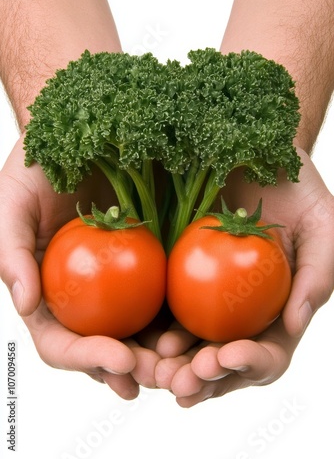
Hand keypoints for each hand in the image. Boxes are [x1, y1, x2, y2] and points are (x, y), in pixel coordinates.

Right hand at [0, 136, 159, 398]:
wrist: (77, 138)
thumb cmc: (35, 171)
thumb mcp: (11, 206)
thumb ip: (12, 254)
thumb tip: (26, 305)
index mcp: (48, 295)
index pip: (59, 341)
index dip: (85, 357)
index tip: (118, 359)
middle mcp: (82, 300)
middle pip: (102, 349)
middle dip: (129, 371)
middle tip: (159, 376)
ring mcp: (116, 287)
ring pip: (137, 334)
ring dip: (159, 358)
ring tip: (183, 367)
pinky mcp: (148, 266)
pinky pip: (164, 299)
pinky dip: (178, 322)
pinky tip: (198, 332)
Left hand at [155, 148, 333, 405]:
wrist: (260, 158)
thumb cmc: (300, 193)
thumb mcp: (323, 229)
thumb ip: (316, 277)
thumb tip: (295, 325)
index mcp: (278, 312)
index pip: (268, 353)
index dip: (249, 363)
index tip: (227, 355)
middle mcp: (243, 315)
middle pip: (223, 361)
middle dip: (204, 379)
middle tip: (182, 381)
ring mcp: (210, 300)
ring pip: (189, 344)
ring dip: (172, 364)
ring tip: (155, 368)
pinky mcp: (180, 278)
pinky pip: (164, 309)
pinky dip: (151, 329)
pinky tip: (139, 337)